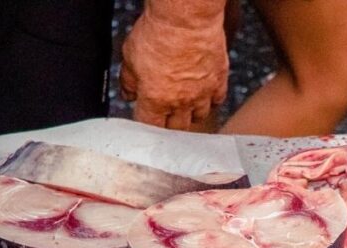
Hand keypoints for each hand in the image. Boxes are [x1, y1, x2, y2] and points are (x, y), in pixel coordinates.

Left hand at [120, 7, 228, 129]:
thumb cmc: (158, 33)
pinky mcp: (218, 82)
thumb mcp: (130, 56)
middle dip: (169, 122)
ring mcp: (202, 94)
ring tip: (185, 103)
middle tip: (164, 112)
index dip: (146, 123)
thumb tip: (128, 93)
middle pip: (176, 127)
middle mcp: (180, 102)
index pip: (149, 125)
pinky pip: (217, 100)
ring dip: (191, 113)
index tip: (145, 116)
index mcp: (155, 99)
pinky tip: (204, 92)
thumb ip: (128, 80)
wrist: (185, 20)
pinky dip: (210, 100)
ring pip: (199, 117)